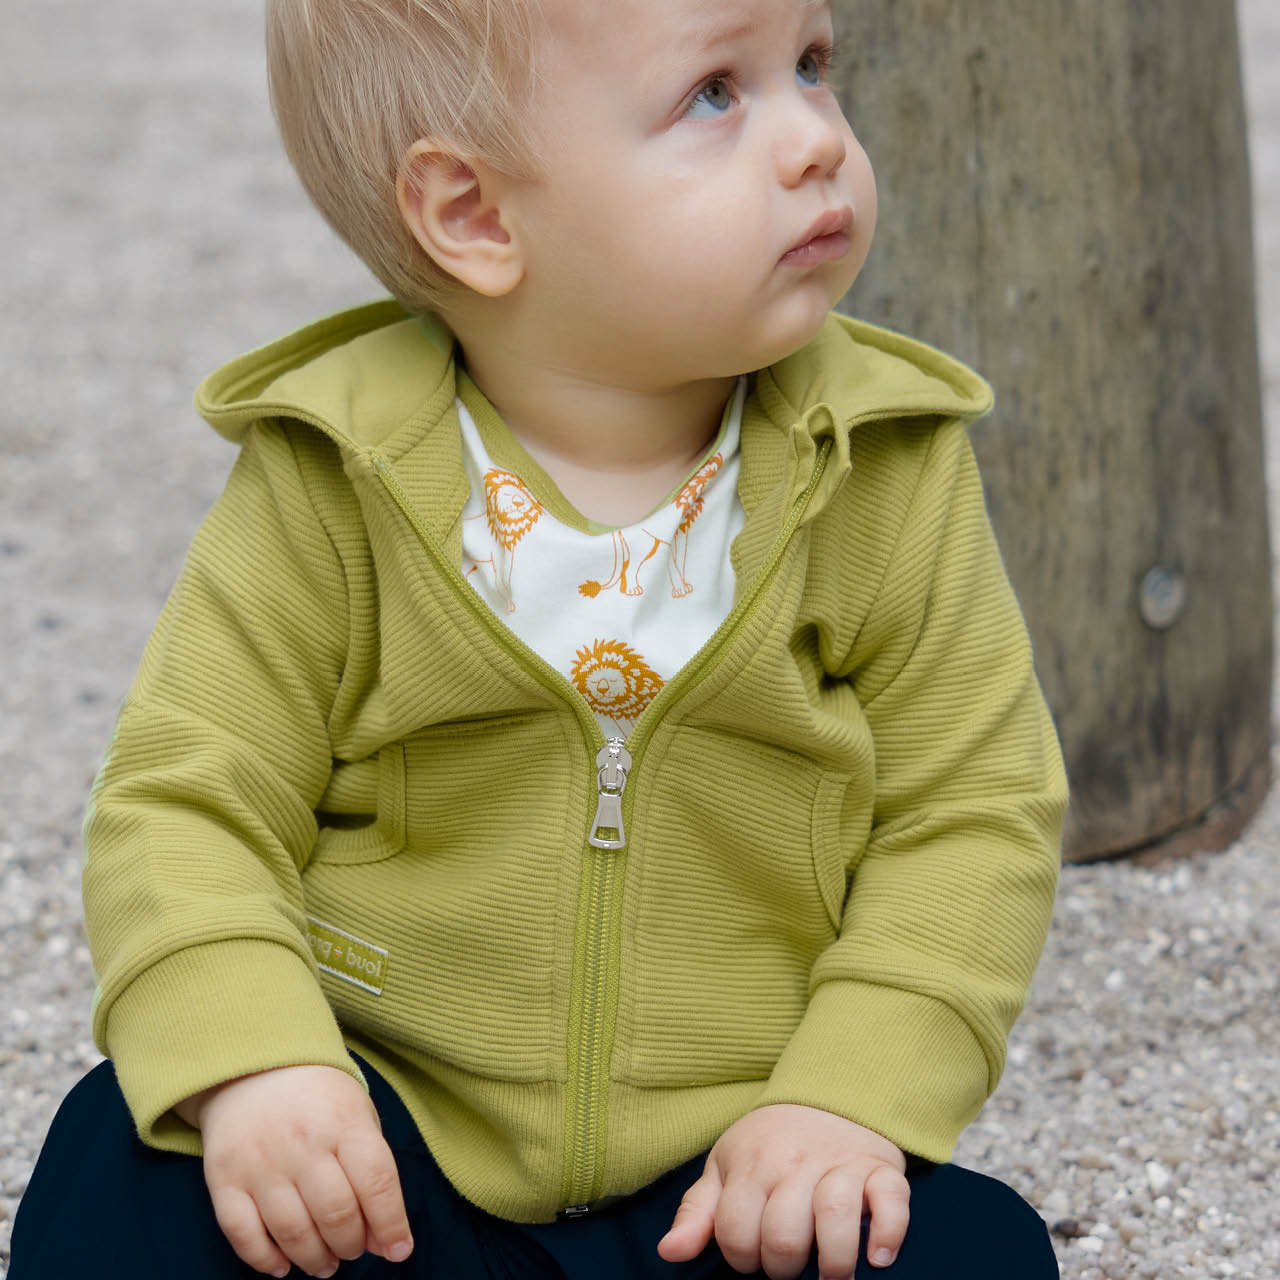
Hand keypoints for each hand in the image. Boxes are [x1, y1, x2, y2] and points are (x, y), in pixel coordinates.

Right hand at [179, 1064, 414, 1276]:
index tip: (399, 1250)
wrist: (254, 1067)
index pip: (377, 1182)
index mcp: (345, 1121)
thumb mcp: (358, 1116)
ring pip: (292, 1231)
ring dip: (314, 1259)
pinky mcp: (224, 1178)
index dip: (391, 1224)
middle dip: (351, 1245)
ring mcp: (260, 1161)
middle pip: (336, 1214)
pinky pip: (243, 1233)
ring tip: (325, 1263)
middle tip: (353, 1249)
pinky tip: (283, 1265)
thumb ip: (374, 1175)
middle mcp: (303, 1142)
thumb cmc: (319, 1099)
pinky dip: (264, 1259)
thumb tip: (387, 1242)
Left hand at [656, 1103, 908, 1278]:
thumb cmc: (768, 1144)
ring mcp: (840, 1164)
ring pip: (835, 1214)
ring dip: (833, 1260)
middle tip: (789, 1266)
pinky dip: (888, 1231)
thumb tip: (670, 1253)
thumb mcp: (725, 1167)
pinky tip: (879, 1257)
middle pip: (785, 1234)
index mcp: (750, 1165)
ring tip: (831, 1277)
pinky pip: (892, 1200)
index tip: (752, 1257)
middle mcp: (795, 1164)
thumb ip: (697, 1213)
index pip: (735, 1231)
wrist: (827, 1094)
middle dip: (784, 1267)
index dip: (741, 1258)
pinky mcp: (881, 1168)